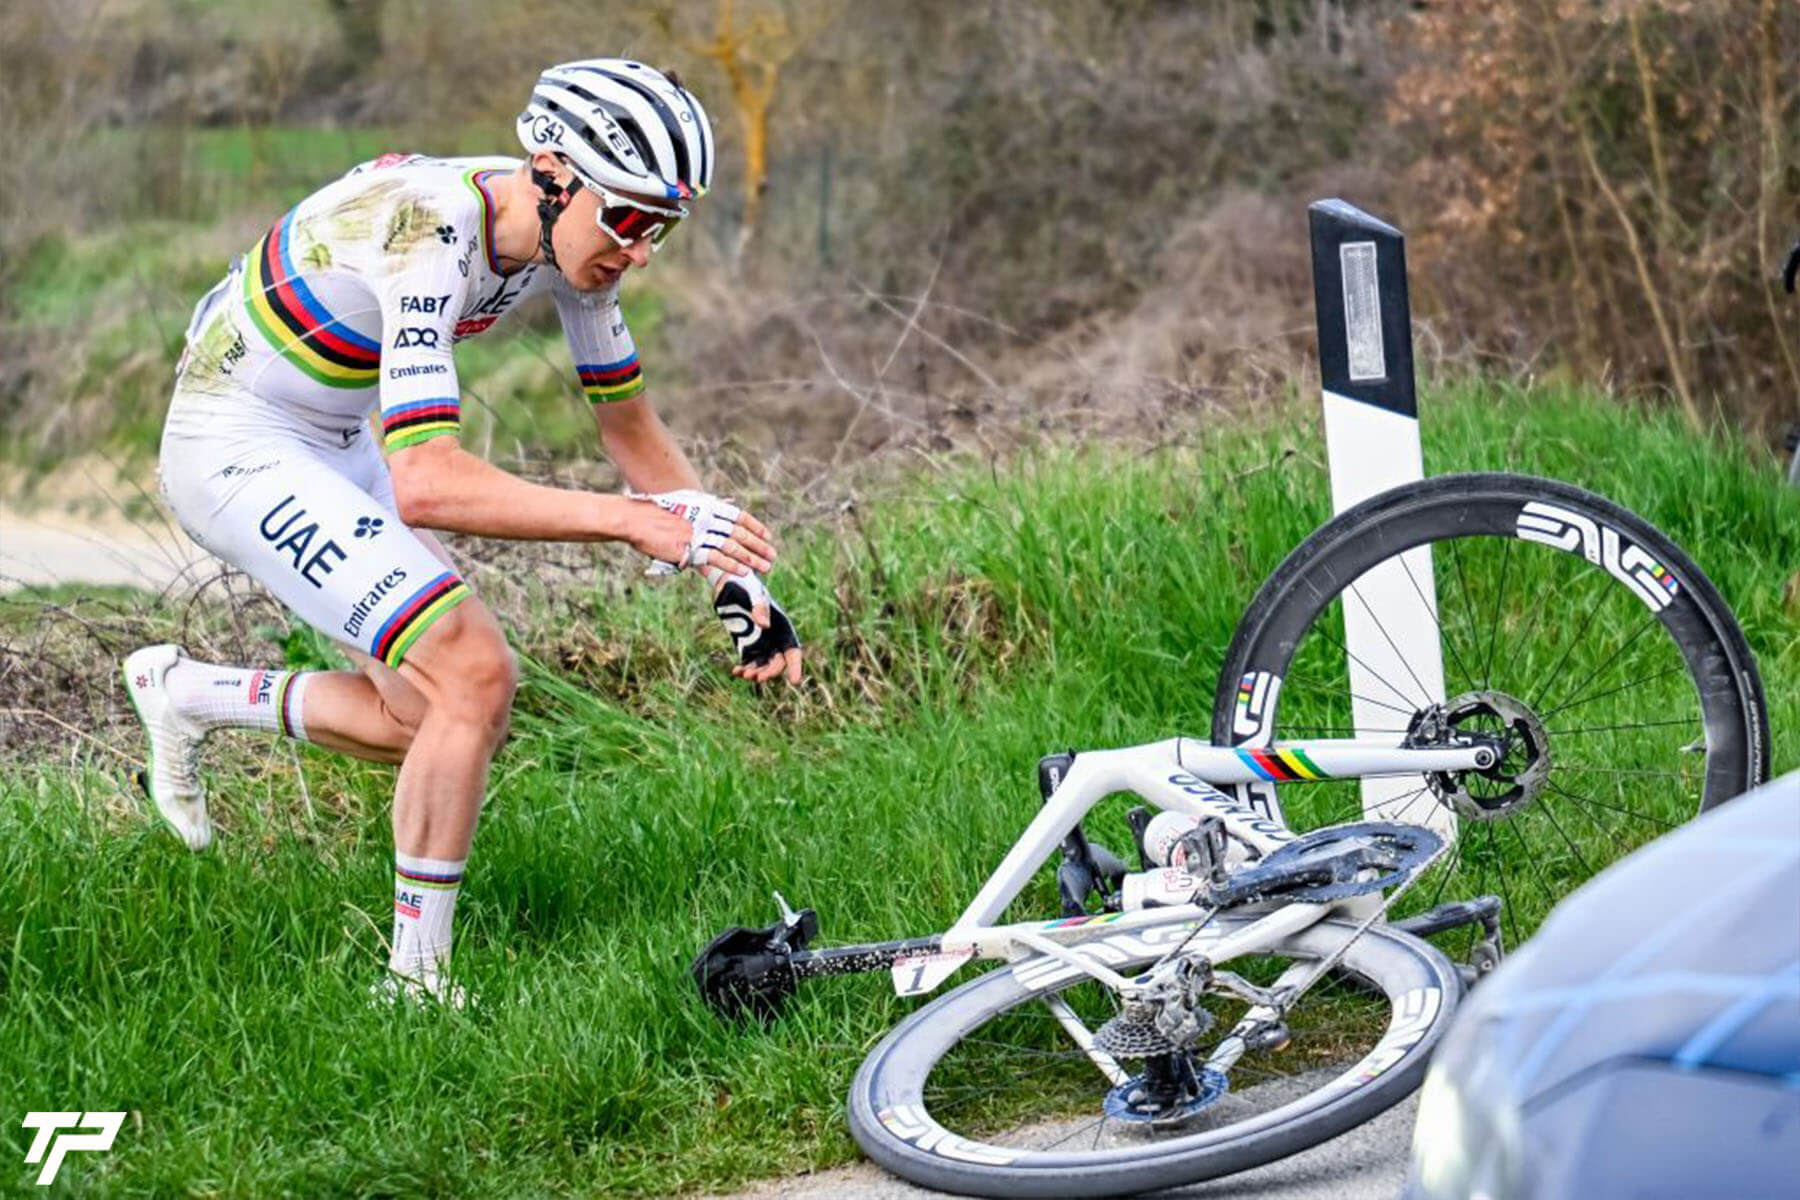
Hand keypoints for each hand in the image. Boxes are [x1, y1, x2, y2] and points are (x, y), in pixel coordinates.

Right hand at [628, 489, 775, 576]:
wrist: (637, 519)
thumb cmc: (658, 512)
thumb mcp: (686, 502)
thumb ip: (705, 507)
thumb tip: (723, 506)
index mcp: (708, 506)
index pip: (739, 516)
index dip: (756, 527)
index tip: (768, 537)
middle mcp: (708, 518)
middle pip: (741, 533)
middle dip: (759, 546)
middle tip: (772, 556)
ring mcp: (700, 533)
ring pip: (733, 547)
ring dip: (752, 558)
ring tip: (765, 567)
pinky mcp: (690, 549)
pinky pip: (717, 559)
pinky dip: (733, 566)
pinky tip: (744, 572)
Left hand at [712, 570, 803, 685]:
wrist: (729, 583)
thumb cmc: (746, 585)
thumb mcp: (754, 593)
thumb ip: (760, 608)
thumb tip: (765, 625)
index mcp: (782, 626)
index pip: (793, 649)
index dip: (795, 665)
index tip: (794, 681)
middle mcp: (773, 637)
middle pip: (777, 661)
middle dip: (770, 672)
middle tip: (757, 677)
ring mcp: (760, 642)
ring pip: (763, 665)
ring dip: (756, 673)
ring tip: (745, 674)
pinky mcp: (745, 644)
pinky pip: (748, 662)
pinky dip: (744, 669)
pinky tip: (736, 671)